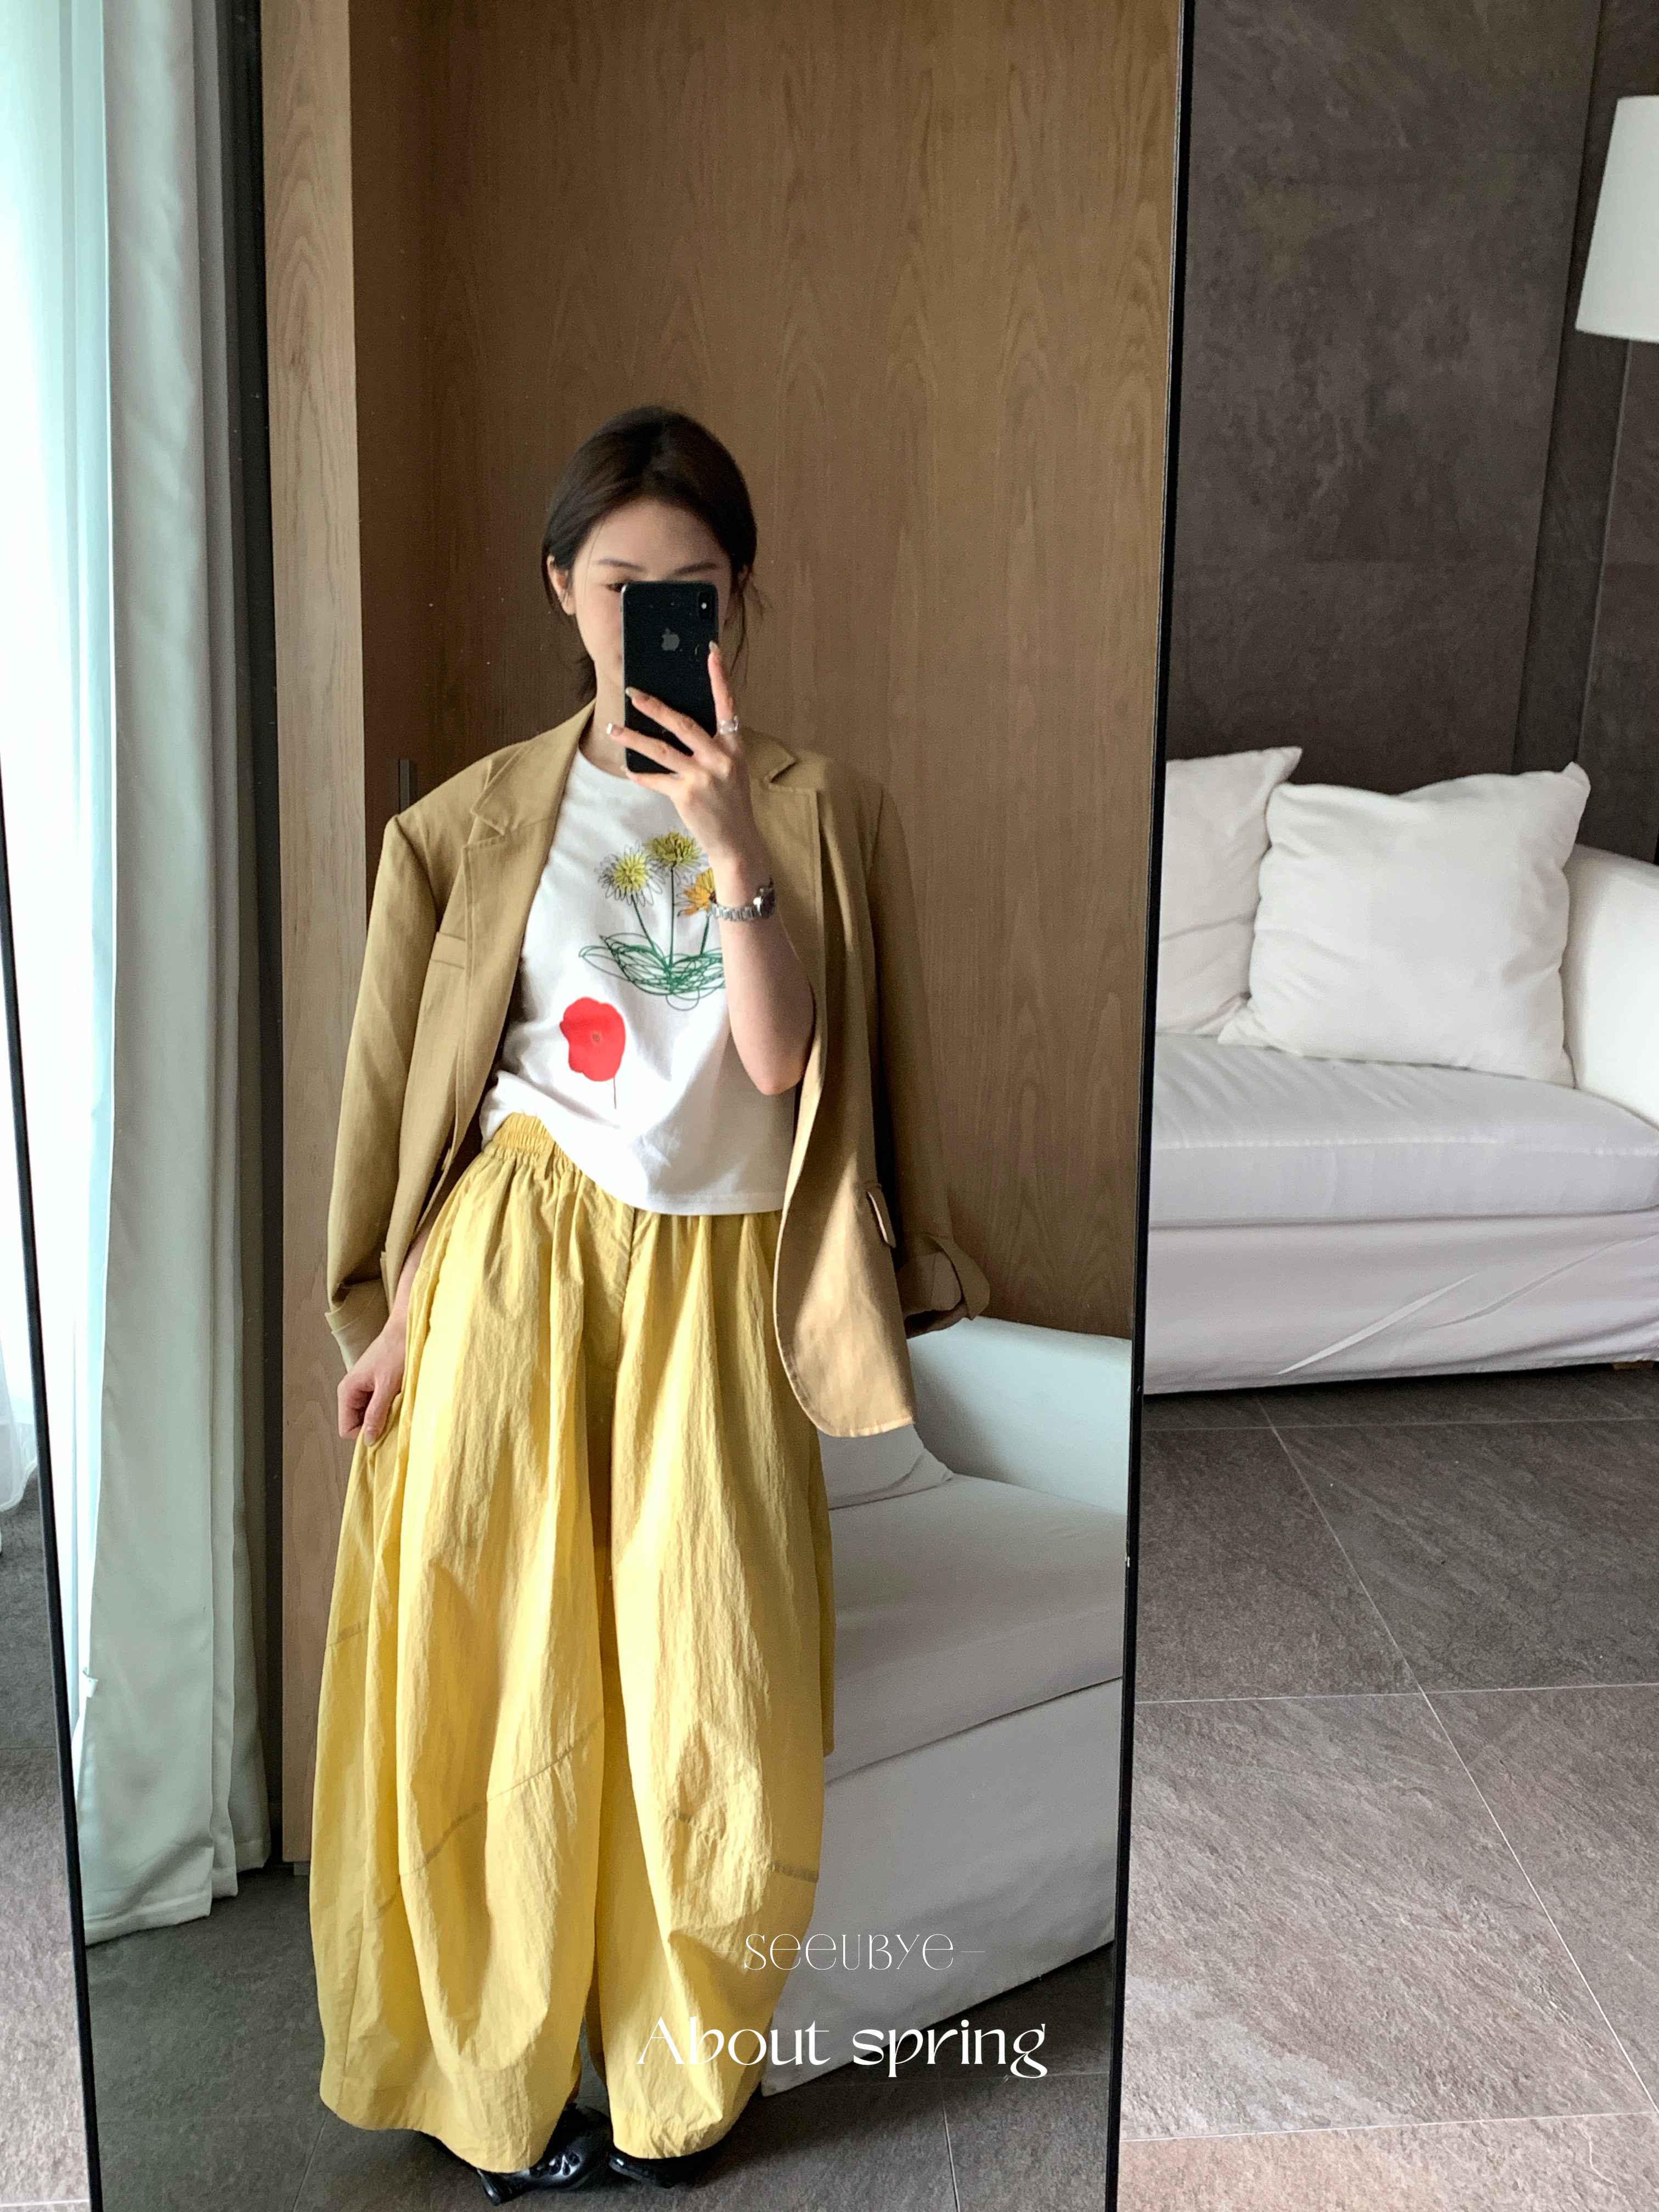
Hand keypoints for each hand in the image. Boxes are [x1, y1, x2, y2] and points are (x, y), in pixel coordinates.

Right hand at [338, 1313, 406, 1443]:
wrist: (407, 1329)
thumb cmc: (396, 1352)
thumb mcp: (388, 1386)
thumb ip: (376, 1413)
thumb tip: (368, 1439)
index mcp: (347, 1391)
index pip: (347, 1429)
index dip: (364, 1435)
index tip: (384, 1432)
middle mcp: (351, 1391)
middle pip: (357, 1424)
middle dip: (375, 1426)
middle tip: (394, 1418)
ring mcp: (363, 1388)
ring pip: (369, 1416)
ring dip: (383, 1416)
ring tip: (398, 1406)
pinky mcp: (375, 1385)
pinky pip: (377, 1406)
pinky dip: (388, 1407)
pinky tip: (400, 1400)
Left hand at [610, 645, 761, 874]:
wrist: (737, 843)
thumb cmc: (731, 804)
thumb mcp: (731, 770)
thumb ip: (712, 748)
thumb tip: (678, 727)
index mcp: (734, 746)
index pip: (727, 705)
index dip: (719, 678)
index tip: (711, 652)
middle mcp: (720, 758)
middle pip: (683, 723)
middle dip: (655, 707)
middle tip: (634, 694)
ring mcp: (702, 776)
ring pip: (661, 750)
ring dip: (633, 738)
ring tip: (613, 730)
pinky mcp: (686, 795)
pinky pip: (656, 779)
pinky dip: (640, 774)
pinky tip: (628, 770)